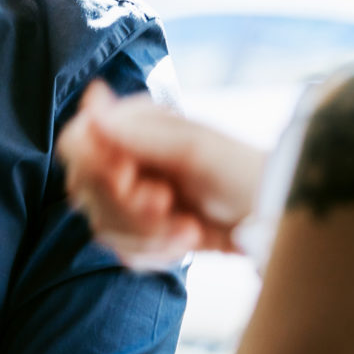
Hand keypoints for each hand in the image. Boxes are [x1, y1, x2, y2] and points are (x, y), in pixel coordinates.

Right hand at [58, 81, 267, 268]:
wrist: (275, 219)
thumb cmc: (242, 172)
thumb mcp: (194, 147)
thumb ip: (138, 131)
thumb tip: (92, 100)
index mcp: (133, 126)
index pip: (77, 143)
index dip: (94, 165)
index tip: (128, 175)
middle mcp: (126, 158)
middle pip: (84, 190)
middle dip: (127, 206)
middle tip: (167, 202)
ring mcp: (132, 198)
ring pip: (103, 226)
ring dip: (148, 234)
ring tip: (189, 227)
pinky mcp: (143, 234)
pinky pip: (124, 253)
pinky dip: (157, 252)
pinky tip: (188, 239)